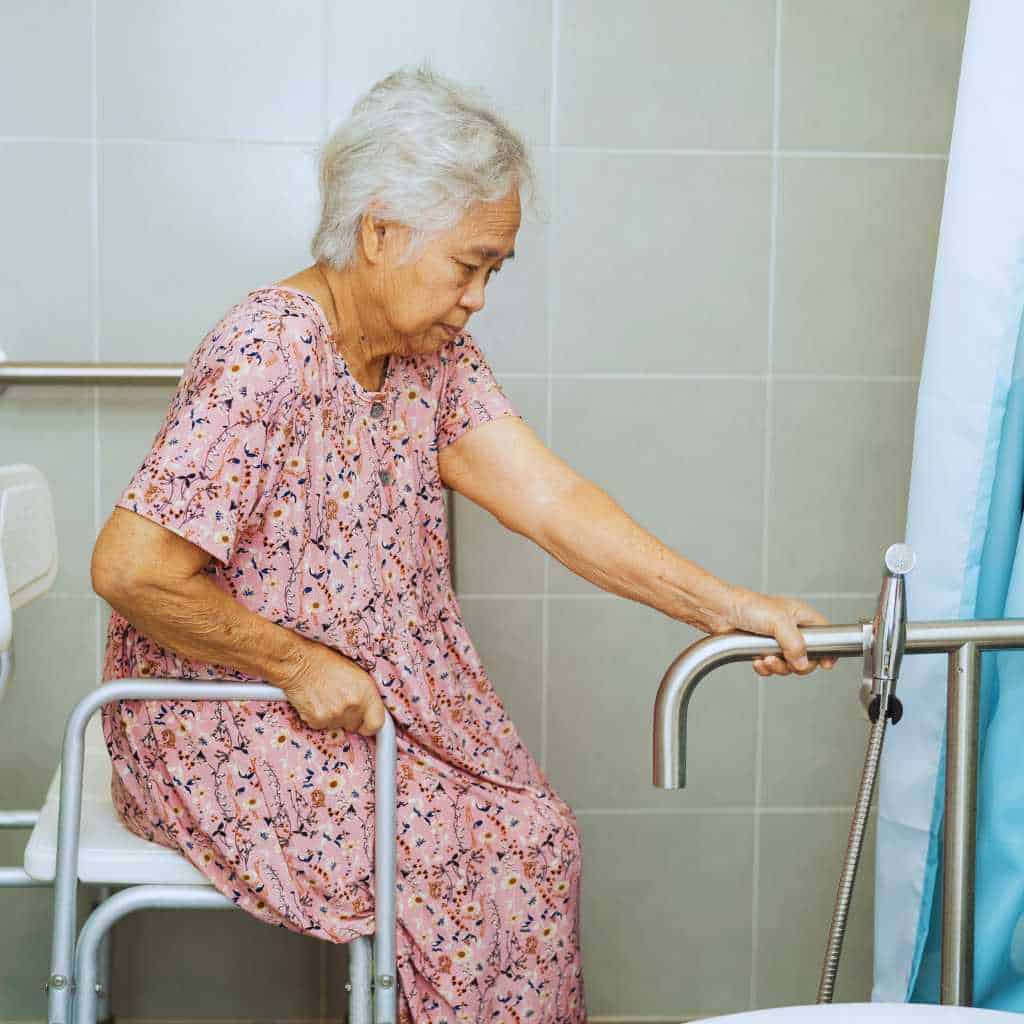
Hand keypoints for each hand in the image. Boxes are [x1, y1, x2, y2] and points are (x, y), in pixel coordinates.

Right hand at [279, 642, 386, 734]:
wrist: (299, 663)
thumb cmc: (326, 662)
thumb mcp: (356, 673)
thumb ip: (365, 695)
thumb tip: (369, 711)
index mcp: (366, 693)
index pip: (377, 724)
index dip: (371, 723)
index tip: (367, 721)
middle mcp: (352, 707)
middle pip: (356, 726)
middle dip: (351, 718)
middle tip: (341, 701)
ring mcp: (334, 716)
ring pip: (338, 726)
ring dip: (335, 717)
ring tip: (327, 697)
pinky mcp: (316, 721)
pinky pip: (323, 726)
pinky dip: (320, 717)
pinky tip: (317, 701)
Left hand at [722, 587, 837, 676]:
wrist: (721, 612)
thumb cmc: (748, 606)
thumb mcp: (778, 622)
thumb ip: (795, 643)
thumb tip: (803, 663)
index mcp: (801, 616)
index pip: (825, 635)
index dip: (828, 650)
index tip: (826, 664)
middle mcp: (791, 629)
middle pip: (807, 656)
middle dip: (796, 664)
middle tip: (786, 661)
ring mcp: (777, 640)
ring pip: (789, 664)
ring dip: (778, 667)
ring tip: (766, 659)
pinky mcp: (762, 649)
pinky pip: (772, 666)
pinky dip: (765, 667)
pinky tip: (757, 661)